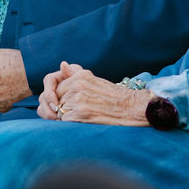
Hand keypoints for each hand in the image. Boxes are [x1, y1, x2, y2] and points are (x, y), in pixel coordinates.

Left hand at [37, 62, 151, 125]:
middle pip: (56, 99)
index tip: (73, 104)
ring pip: (59, 111)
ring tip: (83, 117)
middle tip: (78, 112)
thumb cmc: (114, 96)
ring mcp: (78, 99)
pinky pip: (64, 121)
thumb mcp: (95, 80)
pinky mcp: (80, 113)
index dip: (63, 99)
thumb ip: (75, 73)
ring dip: (67, 117)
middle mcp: (77, 85)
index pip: (58, 88)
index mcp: (80, 76)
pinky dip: (71, 124)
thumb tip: (62, 64)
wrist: (132, 107)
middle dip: (62, 108)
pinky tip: (84, 122)